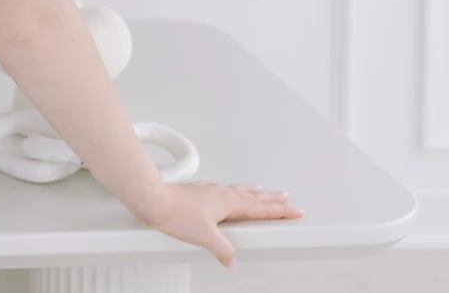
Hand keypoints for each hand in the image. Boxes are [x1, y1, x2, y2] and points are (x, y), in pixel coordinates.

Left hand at [142, 179, 302, 266]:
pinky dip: (230, 190)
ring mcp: (209, 191)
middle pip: (252, 195)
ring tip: (261, 191)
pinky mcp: (197, 192)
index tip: (295, 211)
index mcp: (229, 202)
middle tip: (285, 198)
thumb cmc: (176, 213)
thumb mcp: (206, 237)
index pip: (261, 207)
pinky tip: (223, 190)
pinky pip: (220, 189)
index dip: (279, 211)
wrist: (154, 199)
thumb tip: (231, 258)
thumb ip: (223, 249)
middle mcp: (221, 193)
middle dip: (270, 198)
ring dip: (253, 192)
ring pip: (237, 190)